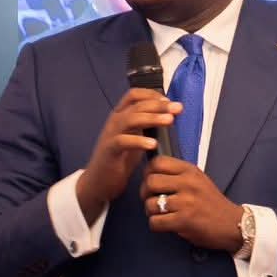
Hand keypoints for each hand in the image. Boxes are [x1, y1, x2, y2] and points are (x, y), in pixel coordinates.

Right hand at [75, 88, 180, 219]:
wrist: (99, 182)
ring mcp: (110, 134)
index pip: (134, 95)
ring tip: (169, 121)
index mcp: (120, 115)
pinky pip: (122, 141)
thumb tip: (170, 115)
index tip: (169, 101)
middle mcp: (114, 121)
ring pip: (130, 119)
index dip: (152, 95)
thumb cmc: (120, 159)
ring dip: (152, 118)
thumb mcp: (136, 137)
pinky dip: (139, 141)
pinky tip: (153, 144)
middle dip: (159, 105)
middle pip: (137, 105)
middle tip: (177, 108)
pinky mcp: (109, 150)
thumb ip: (147, 126)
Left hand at [141, 156, 244, 252]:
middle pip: (150, 182)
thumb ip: (178, 175)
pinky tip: (165, 225)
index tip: (151, 181)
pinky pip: (155, 222)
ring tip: (161, 214)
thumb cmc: (212, 204)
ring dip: (151, 212)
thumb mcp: (199, 181)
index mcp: (190, 171)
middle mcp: (188, 183)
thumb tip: (150, 173)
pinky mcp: (184, 220)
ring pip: (150, 204)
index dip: (148, 172)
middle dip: (145, 194)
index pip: (158, 162)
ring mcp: (186, 202)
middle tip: (151, 200)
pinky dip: (156, 225)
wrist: (232, 224)